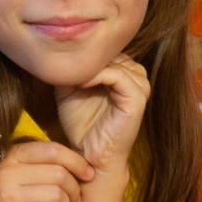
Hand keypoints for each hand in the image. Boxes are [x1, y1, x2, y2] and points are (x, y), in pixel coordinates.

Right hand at [0, 140, 92, 201]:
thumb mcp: (9, 165)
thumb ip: (34, 159)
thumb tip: (75, 160)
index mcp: (11, 155)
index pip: (53, 150)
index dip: (77, 161)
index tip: (88, 171)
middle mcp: (9, 173)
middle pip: (59, 174)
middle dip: (75, 186)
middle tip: (78, 195)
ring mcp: (9, 197)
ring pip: (57, 194)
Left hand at [55, 56, 150, 170]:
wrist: (89, 154)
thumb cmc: (80, 125)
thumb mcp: (70, 88)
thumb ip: (71, 68)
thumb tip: (61, 49)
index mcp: (124, 72)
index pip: (108, 48)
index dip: (87, 53)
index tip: (66, 62)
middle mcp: (136, 76)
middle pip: (113, 51)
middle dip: (90, 58)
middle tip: (69, 67)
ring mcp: (140, 87)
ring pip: (116, 60)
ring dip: (93, 66)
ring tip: (74, 77)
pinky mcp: (138, 99)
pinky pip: (119, 76)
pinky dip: (98, 76)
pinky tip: (82, 84)